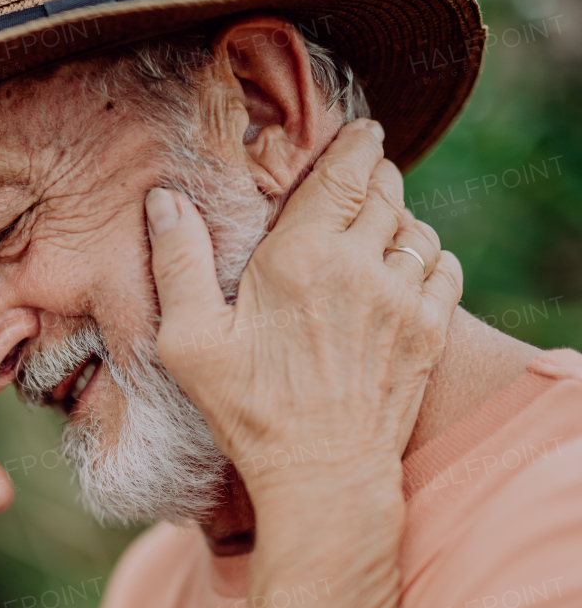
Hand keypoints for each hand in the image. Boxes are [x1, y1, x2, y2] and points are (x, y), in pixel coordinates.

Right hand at [147, 118, 459, 481]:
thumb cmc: (248, 410)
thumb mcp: (189, 341)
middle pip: (386, 190)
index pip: (345, 171)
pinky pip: (443, 266)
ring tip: (377, 224)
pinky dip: (427, 255)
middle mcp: (361, 266)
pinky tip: (403, 267)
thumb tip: (165, 200)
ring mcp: (403, 299)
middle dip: (374, 175)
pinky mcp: (429, 331)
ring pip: (418, 226)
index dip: (356, 143)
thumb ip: (178, 262)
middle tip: (359, 175)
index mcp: (301, 257)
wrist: (321, 474)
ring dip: (399, 217)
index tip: (359, 133)